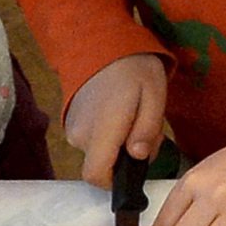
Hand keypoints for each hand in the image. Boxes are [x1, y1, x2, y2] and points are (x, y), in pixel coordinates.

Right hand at [61, 54, 168, 185]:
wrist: (102, 43)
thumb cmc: (134, 69)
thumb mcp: (153, 96)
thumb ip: (146, 130)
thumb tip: (138, 157)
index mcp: (102, 129)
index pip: (96, 175)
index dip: (115, 182)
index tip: (135, 168)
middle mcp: (80, 134)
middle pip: (103, 165)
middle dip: (128, 156)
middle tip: (147, 127)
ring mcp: (72, 129)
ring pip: (99, 153)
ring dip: (121, 143)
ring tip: (136, 114)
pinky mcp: (71, 124)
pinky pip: (93, 141)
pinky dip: (110, 134)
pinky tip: (122, 112)